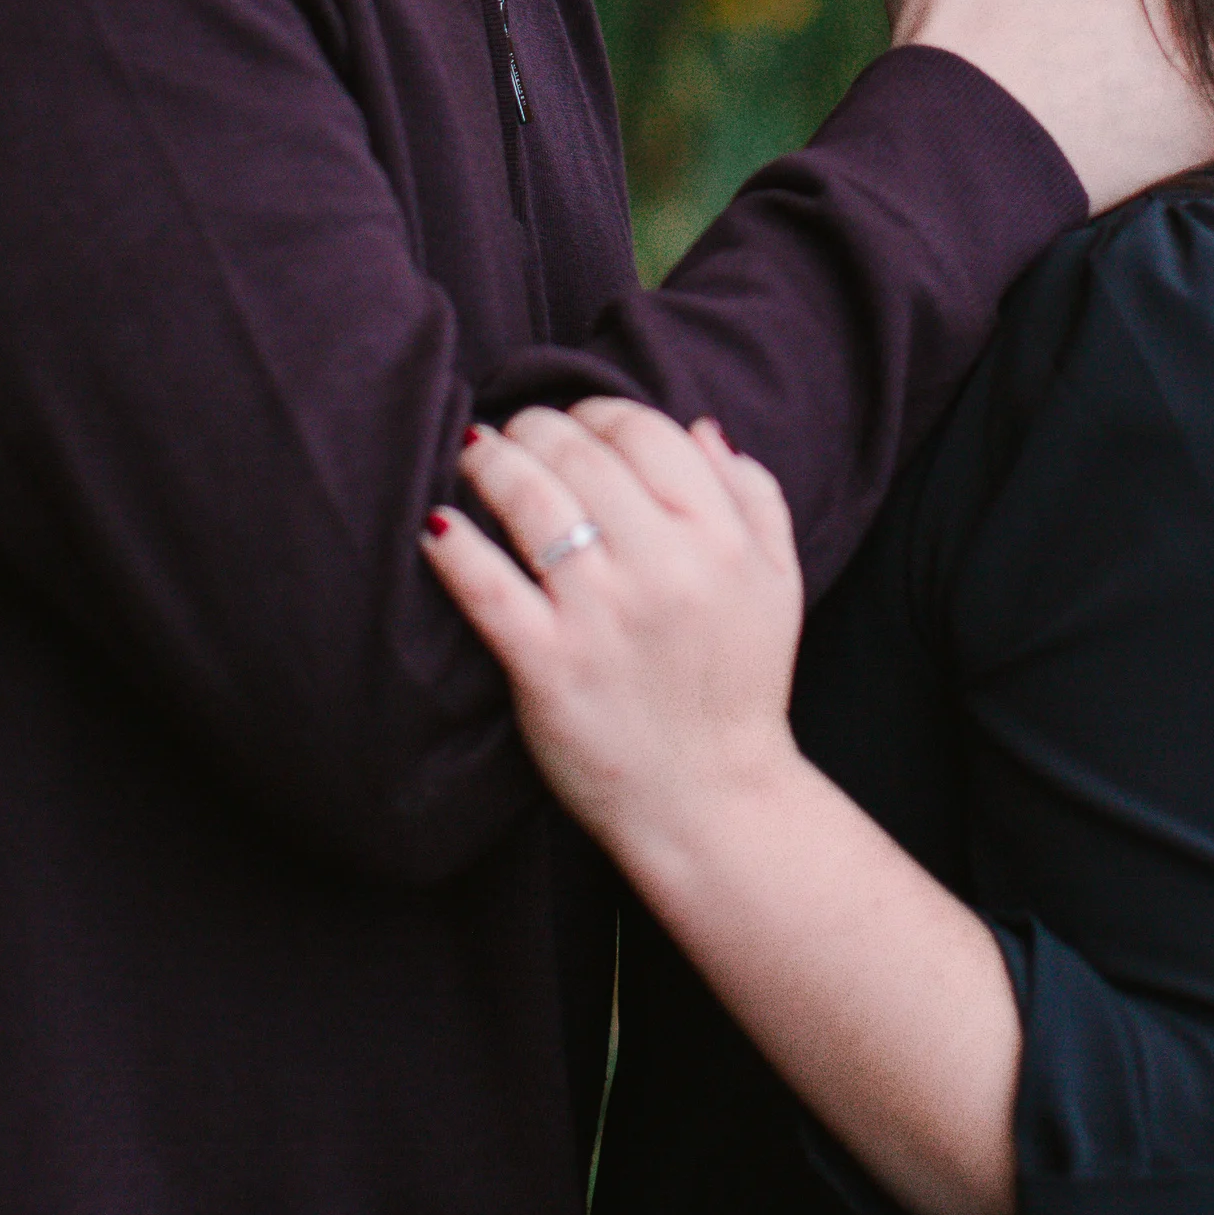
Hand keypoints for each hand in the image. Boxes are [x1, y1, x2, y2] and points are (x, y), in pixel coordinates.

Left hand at [422, 398, 805, 876]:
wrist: (712, 803)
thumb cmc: (739, 686)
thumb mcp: (777, 584)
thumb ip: (754, 496)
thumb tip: (701, 427)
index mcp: (720, 540)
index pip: (646, 432)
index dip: (600, 411)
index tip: (577, 423)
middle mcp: (664, 568)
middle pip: (581, 455)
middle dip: (537, 427)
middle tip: (514, 429)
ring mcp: (602, 616)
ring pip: (531, 501)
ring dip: (492, 462)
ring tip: (472, 454)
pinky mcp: (548, 666)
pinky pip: (487, 587)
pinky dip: (455, 548)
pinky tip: (437, 525)